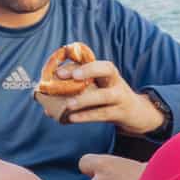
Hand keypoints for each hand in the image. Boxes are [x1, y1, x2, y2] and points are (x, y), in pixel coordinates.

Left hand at [52, 59, 166, 134]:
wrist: (135, 113)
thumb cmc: (108, 98)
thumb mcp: (97, 88)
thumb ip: (75, 89)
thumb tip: (44, 100)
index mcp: (107, 71)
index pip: (94, 61)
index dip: (78, 64)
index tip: (60, 71)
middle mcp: (115, 80)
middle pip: (106, 69)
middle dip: (87, 71)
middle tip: (68, 78)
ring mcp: (120, 97)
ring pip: (104, 95)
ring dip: (85, 99)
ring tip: (68, 105)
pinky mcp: (120, 113)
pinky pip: (103, 114)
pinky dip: (86, 116)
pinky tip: (71, 118)